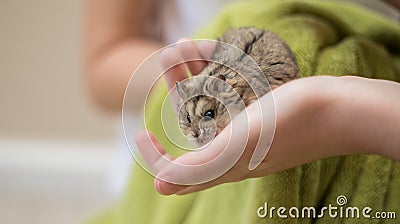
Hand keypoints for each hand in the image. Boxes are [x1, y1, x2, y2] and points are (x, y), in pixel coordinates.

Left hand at [135, 39, 399, 194]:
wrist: (344, 108)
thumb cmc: (292, 124)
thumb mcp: (239, 144)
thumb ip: (200, 165)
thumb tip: (159, 185)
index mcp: (225, 163)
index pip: (179, 170)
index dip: (156, 157)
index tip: (142, 133)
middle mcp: (235, 148)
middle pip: (194, 123)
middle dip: (178, 88)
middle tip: (170, 56)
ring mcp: (252, 128)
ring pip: (214, 101)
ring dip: (198, 71)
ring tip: (188, 44)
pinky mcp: (266, 109)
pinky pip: (236, 91)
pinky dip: (224, 70)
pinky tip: (217, 48)